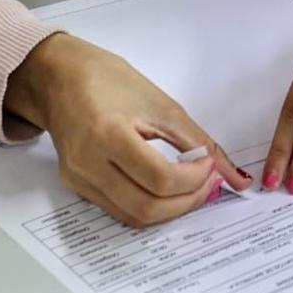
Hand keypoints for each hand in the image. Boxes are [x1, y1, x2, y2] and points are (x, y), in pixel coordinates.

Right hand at [4, 32, 250, 227]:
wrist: (59, 77)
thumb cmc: (108, 79)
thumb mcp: (161, 104)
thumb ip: (198, 141)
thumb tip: (232, 174)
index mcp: (107, 134)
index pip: (159, 179)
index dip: (194, 179)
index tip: (210, 165)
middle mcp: (87, 163)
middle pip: (145, 207)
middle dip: (185, 202)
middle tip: (207, 184)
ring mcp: (78, 179)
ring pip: (131, 216)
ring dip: (168, 209)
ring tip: (190, 188)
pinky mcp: (76, 186)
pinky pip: (117, 209)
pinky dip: (147, 205)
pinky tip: (164, 188)